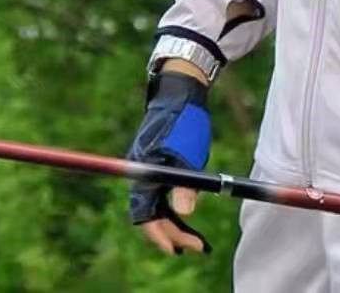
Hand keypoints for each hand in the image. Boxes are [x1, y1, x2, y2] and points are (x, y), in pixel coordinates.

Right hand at [126, 67, 212, 255]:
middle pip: (151, 214)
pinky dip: (175, 204)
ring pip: (158, 204)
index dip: (162, 235)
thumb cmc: (183, 120)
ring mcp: (149, 168)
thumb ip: (185, 183)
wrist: (180, 91)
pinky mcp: (158, 161)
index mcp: (145, 174)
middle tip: (196, 245)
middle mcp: (143, 174)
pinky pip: (164, 191)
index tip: (181, 249)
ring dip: (174, 221)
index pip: (147, 216)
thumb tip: (184, 212)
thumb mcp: (187, 152)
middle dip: (172, 232)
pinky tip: (189, 205)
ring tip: (194, 236)